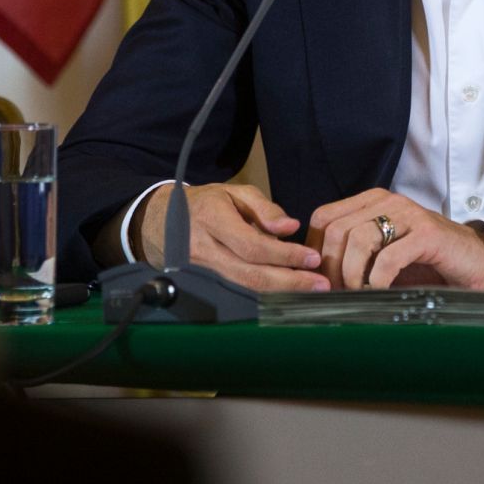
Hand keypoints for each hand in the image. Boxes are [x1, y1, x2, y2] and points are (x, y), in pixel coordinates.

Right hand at [134, 183, 327, 291]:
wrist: (162, 222)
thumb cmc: (206, 203)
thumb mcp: (234, 192)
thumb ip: (264, 208)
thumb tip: (290, 228)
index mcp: (212, 220)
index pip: (252, 245)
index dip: (284, 255)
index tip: (311, 258)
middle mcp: (205, 249)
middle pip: (251, 274)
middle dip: (290, 281)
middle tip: (321, 283)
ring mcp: (204, 270)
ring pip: (246, 286)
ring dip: (282, 291)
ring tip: (312, 289)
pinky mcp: (208, 281)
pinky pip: (241, 289)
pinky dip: (268, 291)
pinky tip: (289, 290)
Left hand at [307, 189, 483, 290]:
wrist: (475, 262)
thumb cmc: (425, 262)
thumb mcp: (383, 252)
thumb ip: (353, 254)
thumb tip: (314, 277)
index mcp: (372, 201)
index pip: (324, 217)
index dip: (314, 250)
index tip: (317, 280)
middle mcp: (388, 201)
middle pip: (336, 230)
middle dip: (331, 267)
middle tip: (336, 293)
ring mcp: (409, 215)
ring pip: (358, 240)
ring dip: (352, 275)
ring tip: (358, 294)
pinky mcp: (428, 234)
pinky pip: (389, 257)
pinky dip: (378, 280)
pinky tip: (380, 292)